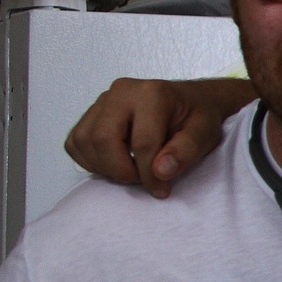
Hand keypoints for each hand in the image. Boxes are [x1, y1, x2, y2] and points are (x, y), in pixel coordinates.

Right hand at [65, 77, 250, 194]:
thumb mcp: (205, 134)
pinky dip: (91, 161)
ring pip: (85, 142)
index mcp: (152, 94)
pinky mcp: (90, 113)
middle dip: (122, 171)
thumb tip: (160, 171)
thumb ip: (186, 151)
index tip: (161, 189)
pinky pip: (76, 143)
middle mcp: (121, 92)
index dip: (150, 175)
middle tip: (144, 180)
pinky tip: (116, 163)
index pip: (142, 143)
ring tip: (133, 171)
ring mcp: (102, 101)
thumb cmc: (196, 118)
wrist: (188, 101)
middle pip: (104, 140)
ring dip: (105, 167)